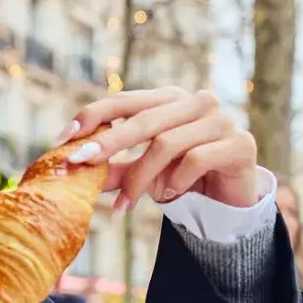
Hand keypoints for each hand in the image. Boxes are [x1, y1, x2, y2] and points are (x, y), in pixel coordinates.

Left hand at [61, 87, 258, 212]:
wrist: (230, 200)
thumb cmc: (183, 178)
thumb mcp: (143, 173)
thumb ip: (113, 169)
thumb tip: (71, 170)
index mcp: (170, 100)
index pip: (125, 100)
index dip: (92, 115)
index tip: (62, 138)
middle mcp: (196, 102)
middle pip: (143, 119)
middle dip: (108, 143)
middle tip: (80, 164)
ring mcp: (221, 120)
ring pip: (166, 143)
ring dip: (140, 177)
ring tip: (127, 203)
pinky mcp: (239, 144)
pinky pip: (195, 159)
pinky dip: (176, 181)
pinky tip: (170, 194)